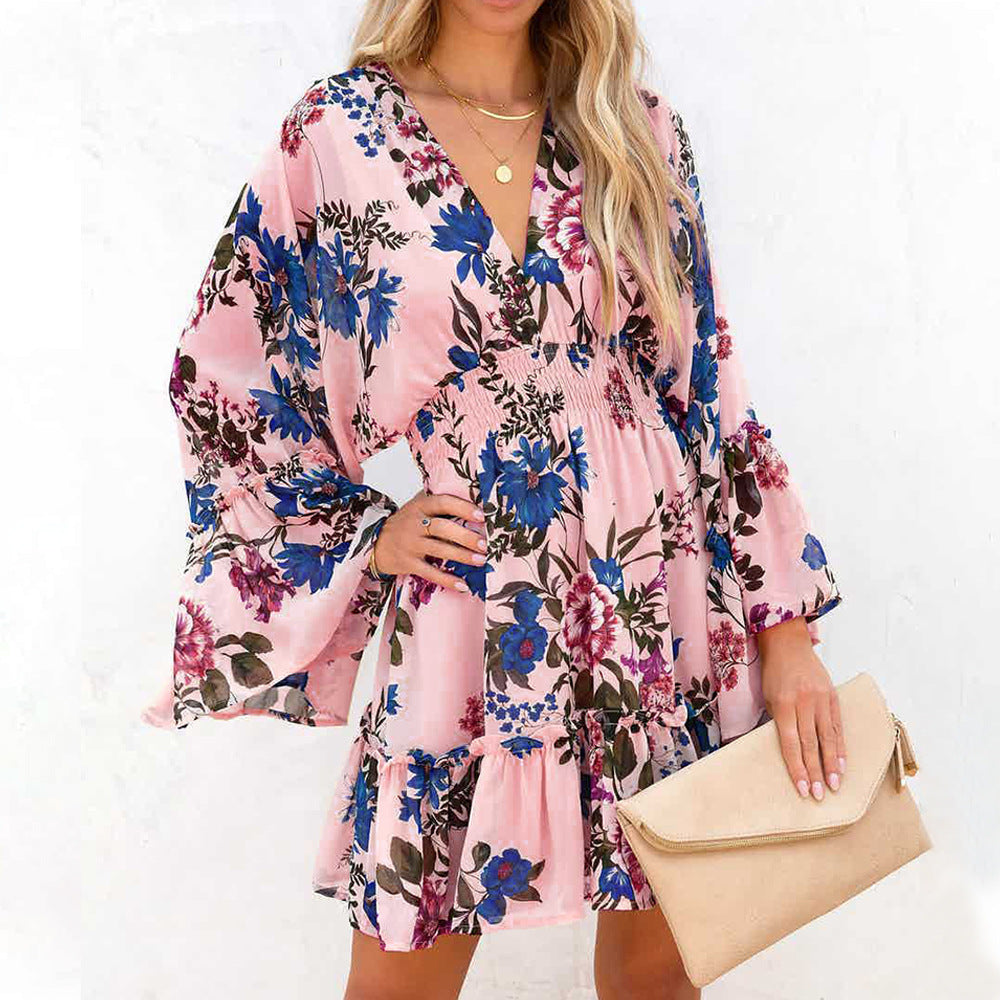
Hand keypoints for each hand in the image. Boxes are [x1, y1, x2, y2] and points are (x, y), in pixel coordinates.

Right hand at [372, 489, 487, 592]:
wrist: (375, 543)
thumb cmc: (404, 524)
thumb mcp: (416, 508)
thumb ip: (438, 503)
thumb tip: (473, 499)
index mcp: (419, 506)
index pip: (443, 502)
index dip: (462, 507)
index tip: (482, 515)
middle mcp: (414, 524)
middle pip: (442, 528)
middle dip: (465, 536)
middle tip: (484, 543)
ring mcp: (410, 544)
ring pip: (439, 549)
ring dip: (462, 556)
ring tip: (481, 560)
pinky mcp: (407, 563)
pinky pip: (430, 572)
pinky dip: (447, 580)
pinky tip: (463, 585)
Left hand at [757, 617, 846, 801]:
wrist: (788, 643)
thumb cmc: (774, 673)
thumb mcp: (768, 697)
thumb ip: (780, 723)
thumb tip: (789, 752)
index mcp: (783, 704)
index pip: (790, 743)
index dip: (797, 768)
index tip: (802, 789)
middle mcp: (803, 702)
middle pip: (811, 744)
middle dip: (816, 772)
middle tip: (820, 795)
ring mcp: (820, 699)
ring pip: (828, 737)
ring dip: (832, 764)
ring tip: (834, 785)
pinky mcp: (832, 696)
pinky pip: (837, 726)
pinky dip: (840, 746)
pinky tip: (842, 763)